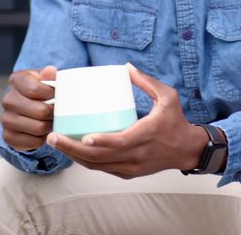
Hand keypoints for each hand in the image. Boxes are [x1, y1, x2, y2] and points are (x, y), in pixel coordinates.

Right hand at [1, 66, 56, 150]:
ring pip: (38, 127)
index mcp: (16, 80)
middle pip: (40, 111)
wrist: (31, 108)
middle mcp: (7, 100)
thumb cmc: (43, 90)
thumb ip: (51, 75)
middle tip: (58, 112)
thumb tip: (51, 71)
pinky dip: (42, 138)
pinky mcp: (8, 136)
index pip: (35, 89)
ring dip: (49, 126)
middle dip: (54, 113)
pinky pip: (32, 142)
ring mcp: (6, 119)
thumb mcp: (47, 79)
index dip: (52, 94)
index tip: (58, 96)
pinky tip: (43, 131)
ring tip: (52, 121)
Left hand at [45, 64, 206, 179]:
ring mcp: (132, 167)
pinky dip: (86, 162)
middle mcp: (137, 155)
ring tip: (56, 143)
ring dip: (74, 156)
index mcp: (147, 135)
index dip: (101, 141)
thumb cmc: (176, 121)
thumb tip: (125, 67)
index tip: (82, 136)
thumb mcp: (167, 97)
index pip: (121, 142)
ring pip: (97, 166)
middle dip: (73, 149)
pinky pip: (103, 169)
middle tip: (53, 136)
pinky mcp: (128, 173)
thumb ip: (147, 82)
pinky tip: (72, 151)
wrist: (187, 149)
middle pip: (100, 157)